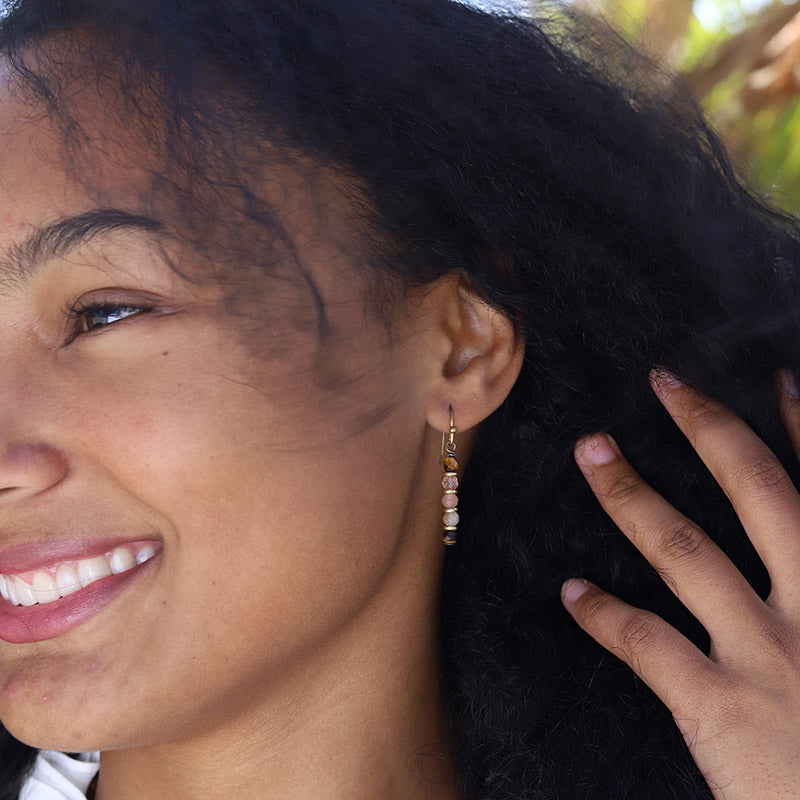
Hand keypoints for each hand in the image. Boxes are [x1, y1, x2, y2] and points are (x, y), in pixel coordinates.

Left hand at [562, 371, 799, 799]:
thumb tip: (795, 559)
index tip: (776, 379)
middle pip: (755, 491)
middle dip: (707, 429)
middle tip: (662, 382)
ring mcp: (765, 654)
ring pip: (682, 548)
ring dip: (630, 494)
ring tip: (592, 449)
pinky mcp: (720, 709)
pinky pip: (646, 644)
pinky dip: (603, 615)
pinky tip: (572, 593)